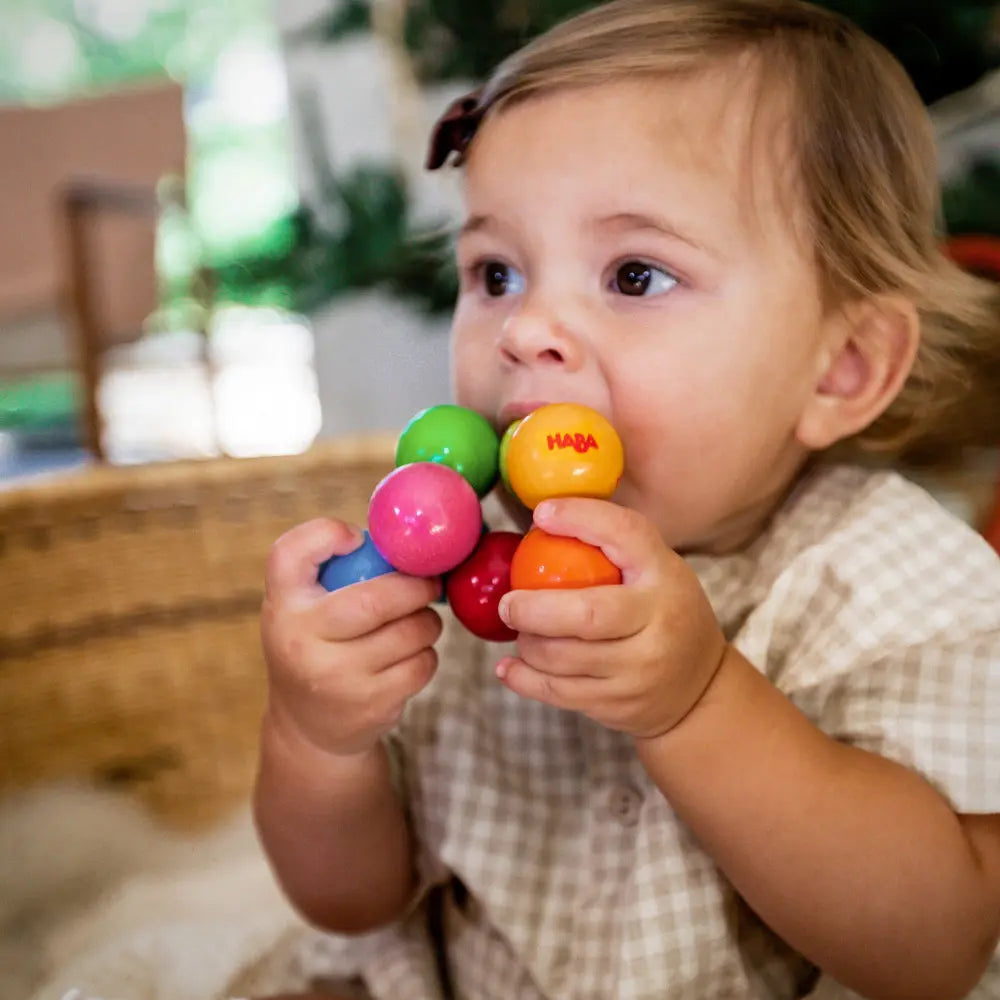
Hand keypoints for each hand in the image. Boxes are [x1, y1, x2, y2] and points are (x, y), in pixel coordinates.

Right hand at [260, 518, 442, 757]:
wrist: (307, 726)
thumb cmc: (314, 644)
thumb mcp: (300, 605)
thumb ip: (330, 567)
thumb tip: (397, 543)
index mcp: (283, 606)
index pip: (290, 554)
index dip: (327, 534)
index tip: (356, 538)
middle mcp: (302, 642)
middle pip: (376, 600)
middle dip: (417, 587)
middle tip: (430, 583)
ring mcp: (337, 678)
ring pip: (411, 632)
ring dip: (428, 621)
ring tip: (419, 620)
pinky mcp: (372, 706)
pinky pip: (422, 664)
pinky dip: (426, 653)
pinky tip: (409, 655)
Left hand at [496, 499, 727, 739]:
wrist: (700, 690)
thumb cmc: (664, 614)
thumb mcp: (658, 572)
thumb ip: (614, 548)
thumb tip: (544, 515)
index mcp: (665, 577)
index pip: (626, 535)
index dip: (581, 519)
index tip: (542, 514)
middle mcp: (658, 623)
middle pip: (586, 614)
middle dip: (533, 608)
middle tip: (508, 603)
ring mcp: (640, 671)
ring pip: (564, 658)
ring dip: (528, 644)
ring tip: (520, 631)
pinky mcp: (620, 705)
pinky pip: (559, 692)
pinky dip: (525, 679)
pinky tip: (509, 668)